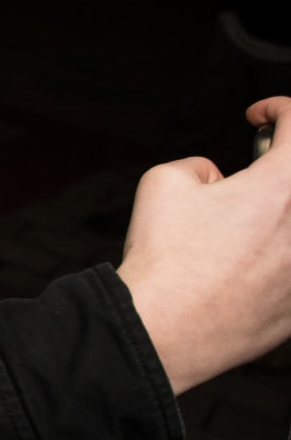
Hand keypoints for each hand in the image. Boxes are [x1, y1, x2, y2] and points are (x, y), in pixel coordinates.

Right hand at [118, 96, 290, 393]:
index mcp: (282, 187)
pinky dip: (274, 259)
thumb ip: (199, 165)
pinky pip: (288, 268)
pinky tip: (244, 267)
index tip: (260, 117)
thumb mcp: (162, 183)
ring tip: (245, 227)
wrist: (164, 330)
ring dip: (275, 214)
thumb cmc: (164, 263)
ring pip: (290, 228)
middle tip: (258, 171)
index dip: (279, 109)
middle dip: (278, 169)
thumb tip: (215, 179)